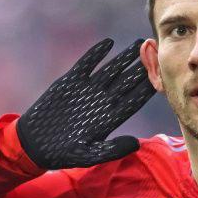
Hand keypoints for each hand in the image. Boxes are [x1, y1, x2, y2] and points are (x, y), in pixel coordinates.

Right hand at [16, 38, 155, 168]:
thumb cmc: (63, 153)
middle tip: (157, 52)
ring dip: (125, 57)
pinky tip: (108, 43)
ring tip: (139, 43)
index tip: (162, 77)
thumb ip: (112, 149)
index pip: (134, 101)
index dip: (147, 89)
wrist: (35, 143)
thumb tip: (136, 144)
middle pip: (127, 82)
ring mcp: (88, 90)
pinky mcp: (71, 82)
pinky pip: (87, 64)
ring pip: (111, 70)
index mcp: (110, 118)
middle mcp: (103, 102)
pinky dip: (96, 54)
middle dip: (142, 67)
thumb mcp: (88, 154)